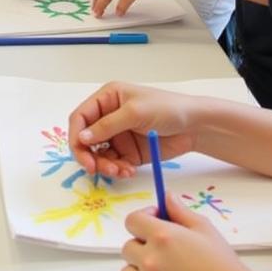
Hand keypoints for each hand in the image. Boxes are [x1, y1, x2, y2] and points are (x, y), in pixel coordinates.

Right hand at [67, 81, 199, 175]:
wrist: (195, 126)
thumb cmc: (166, 108)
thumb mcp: (134, 112)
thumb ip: (107, 126)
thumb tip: (82, 138)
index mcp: (107, 99)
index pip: (81, 117)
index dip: (76, 135)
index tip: (81, 153)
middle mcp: (108, 117)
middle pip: (86, 139)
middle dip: (88, 155)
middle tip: (95, 169)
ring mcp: (118, 136)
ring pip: (99, 155)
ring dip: (104, 165)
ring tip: (119, 171)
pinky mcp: (129, 152)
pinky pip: (114, 164)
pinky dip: (117, 170)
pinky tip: (128, 171)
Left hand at [120, 197, 258, 270]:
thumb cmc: (222, 263)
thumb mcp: (204, 228)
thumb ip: (180, 210)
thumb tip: (166, 196)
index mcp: (161, 236)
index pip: (132, 221)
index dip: (143, 217)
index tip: (156, 220)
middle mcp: (150, 259)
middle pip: (128, 246)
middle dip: (142, 243)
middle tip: (161, 248)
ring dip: (138, 268)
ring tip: (158, 269)